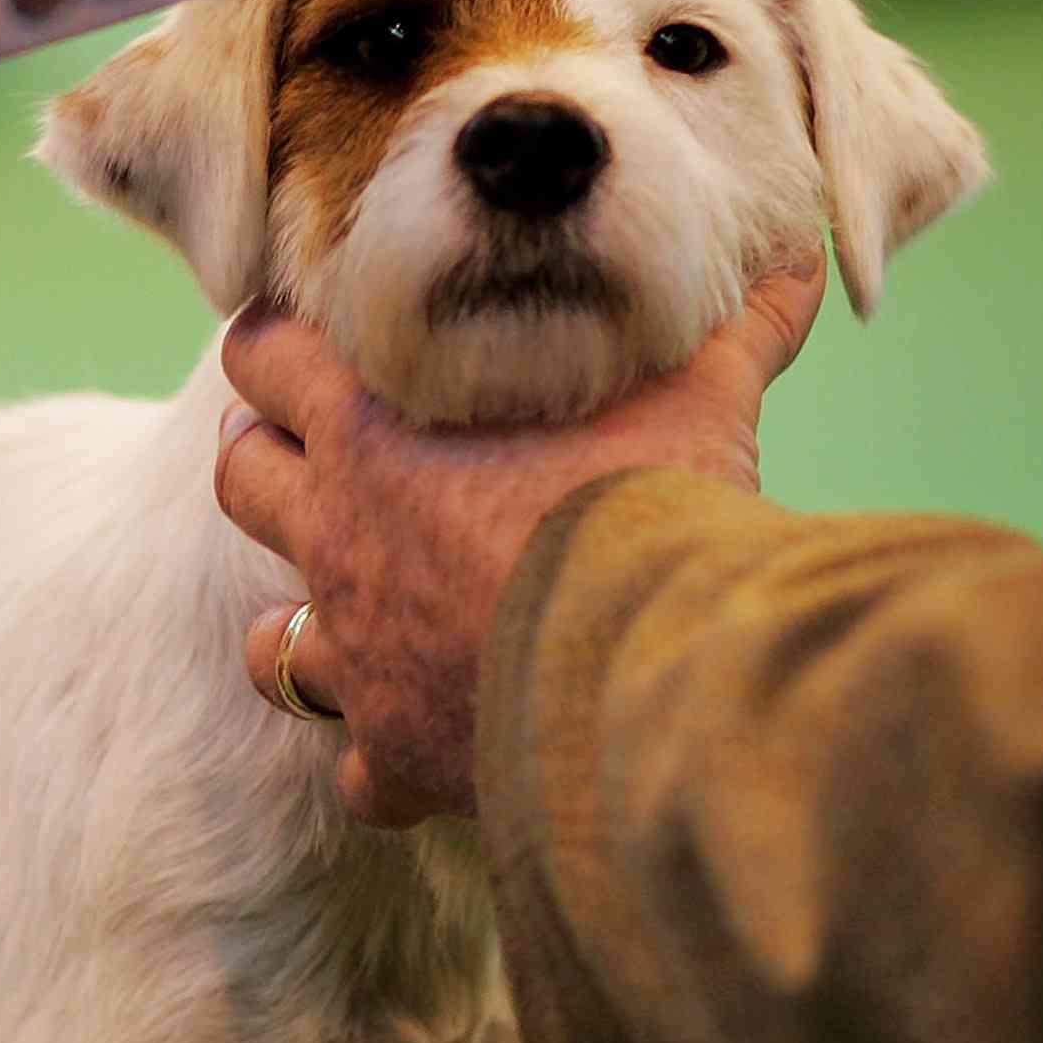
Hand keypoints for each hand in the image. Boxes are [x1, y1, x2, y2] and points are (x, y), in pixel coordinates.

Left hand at [215, 262, 821, 824]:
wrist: (647, 671)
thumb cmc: (653, 511)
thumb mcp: (700, 400)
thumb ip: (735, 330)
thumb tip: (800, 267)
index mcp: (376, 433)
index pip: (266, 358)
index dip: (272, 348)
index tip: (293, 343)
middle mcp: (341, 540)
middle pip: (242, 482)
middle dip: (266, 466)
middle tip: (307, 459)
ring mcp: (358, 654)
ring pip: (271, 646)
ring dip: (299, 632)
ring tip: (341, 622)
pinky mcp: (394, 752)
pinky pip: (357, 775)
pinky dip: (382, 768)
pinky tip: (422, 758)